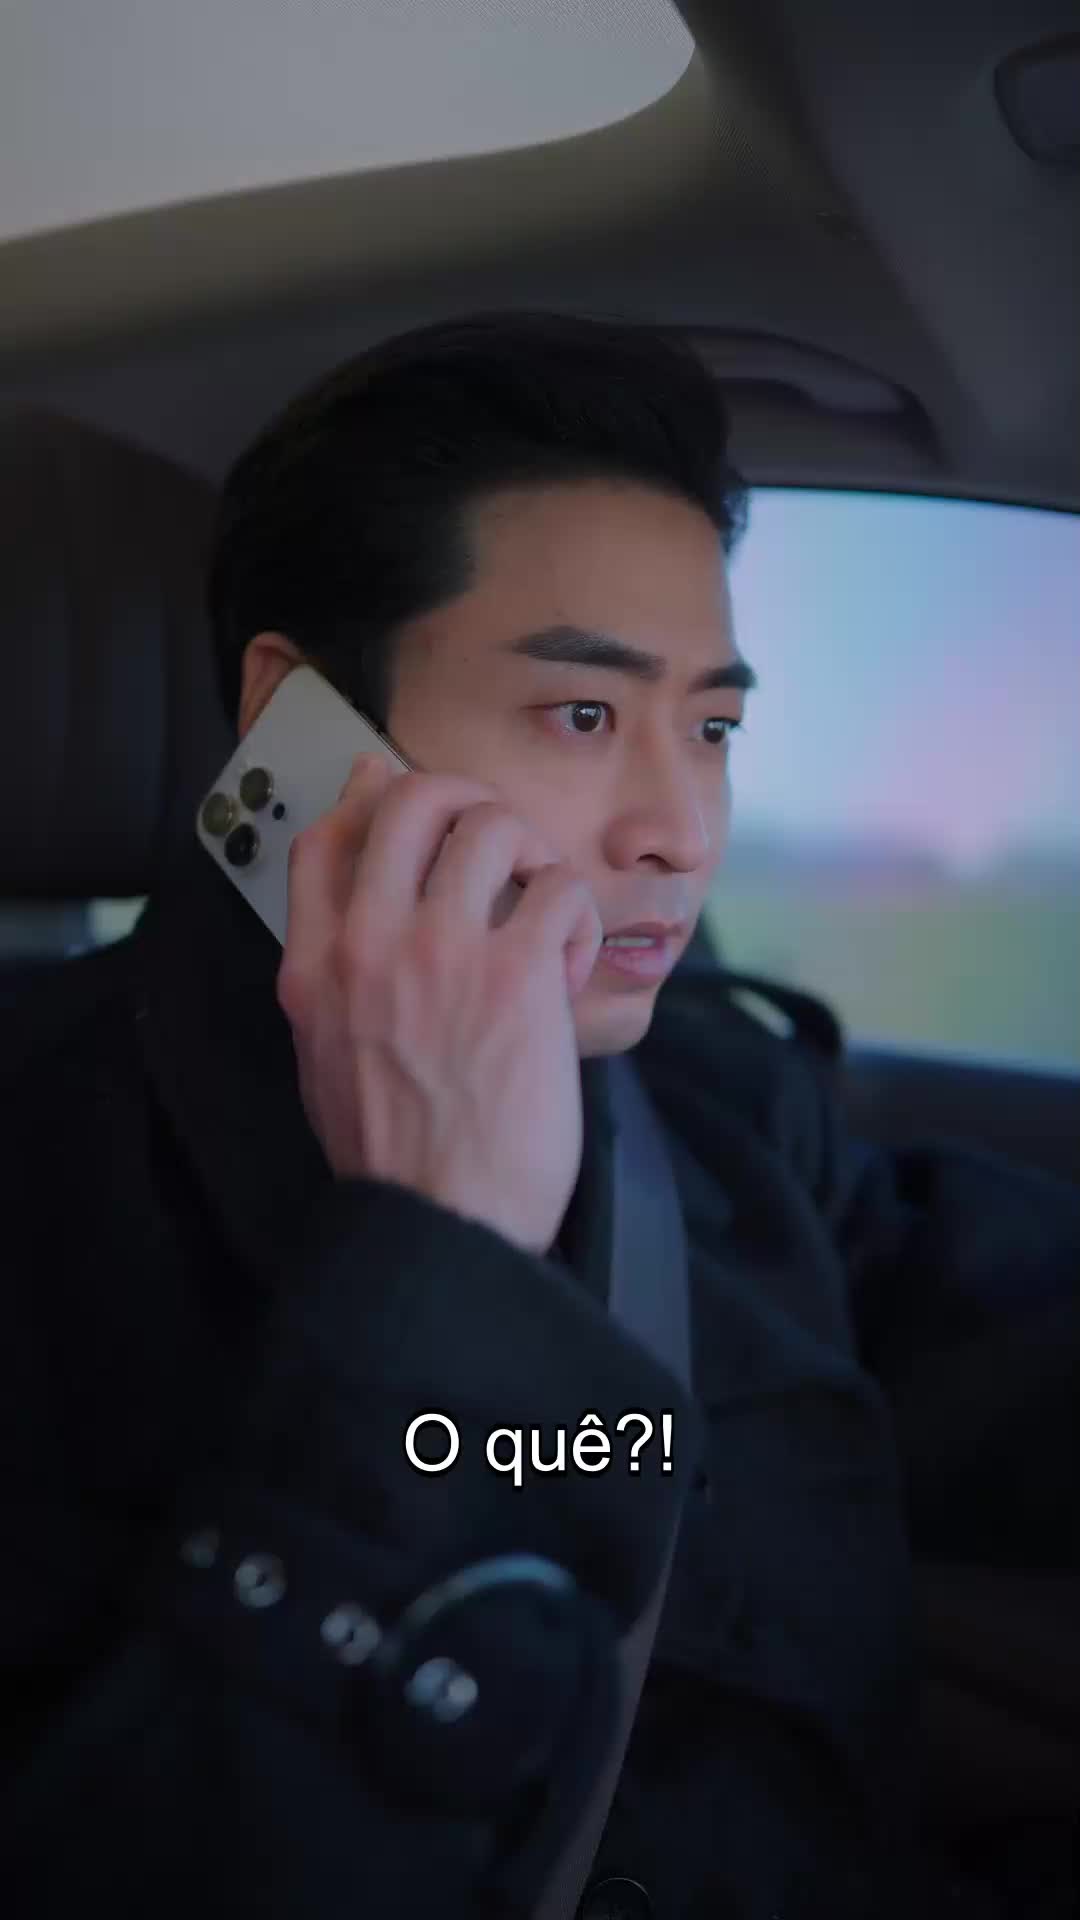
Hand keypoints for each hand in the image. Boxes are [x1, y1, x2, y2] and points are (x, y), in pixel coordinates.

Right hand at [276, 755, 601, 1253]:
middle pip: (412, 799)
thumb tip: (356, 908)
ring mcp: (444, 953)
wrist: (442, 1222)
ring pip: (495, 826)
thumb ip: (336, 970)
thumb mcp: (326, 1055)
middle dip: (465, 799)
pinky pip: (560, 890)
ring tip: (540, 905)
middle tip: (497, 840)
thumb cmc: (396, 1155)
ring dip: (532, 855)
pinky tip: (568, 963)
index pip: (327, 837)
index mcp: (316, 968)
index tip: (407, 804)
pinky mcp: (518, 976)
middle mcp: (371, 945)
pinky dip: (576, 918)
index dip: (373, 799)